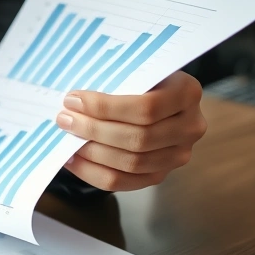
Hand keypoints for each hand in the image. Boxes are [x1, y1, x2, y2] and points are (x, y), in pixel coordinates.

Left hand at [56, 71, 206, 190]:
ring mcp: (178, 155)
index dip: (105, 107)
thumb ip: (115, 82)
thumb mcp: (136, 72)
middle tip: (64, 119)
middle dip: (93, 130)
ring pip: (131, 163)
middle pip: (138, 138)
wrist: (159, 104)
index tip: (72, 101)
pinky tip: (72, 159)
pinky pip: (124, 182)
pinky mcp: (161, 174)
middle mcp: (190, 127)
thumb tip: (73, 101)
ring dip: (91, 153)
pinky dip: (92, 172)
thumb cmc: (141, 83)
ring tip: (66, 139)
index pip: (145, 108)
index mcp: (187, 93)